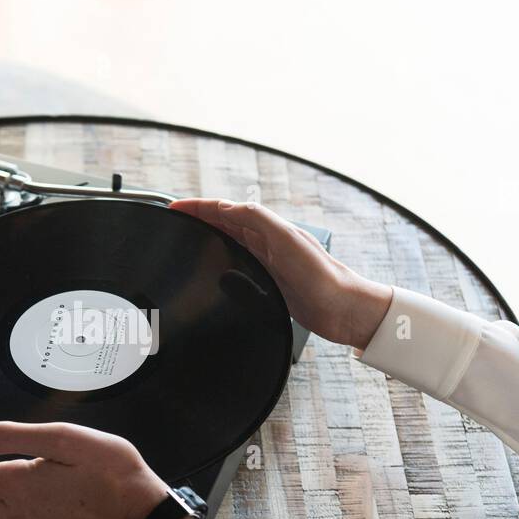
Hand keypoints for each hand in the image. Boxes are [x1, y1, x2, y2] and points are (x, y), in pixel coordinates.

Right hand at [171, 198, 393, 350]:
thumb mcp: (286, 241)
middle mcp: (267, 242)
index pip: (225, 210)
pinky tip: (211, 274)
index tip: (173, 208)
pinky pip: (237, 268)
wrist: (345, 310)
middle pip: (224, 224)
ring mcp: (268, 263)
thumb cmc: (322, 276)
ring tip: (184, 242)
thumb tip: (225, 207)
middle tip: (172, 223)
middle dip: (197, 220)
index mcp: (269, 227)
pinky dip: (218, 264)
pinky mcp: (270, 284)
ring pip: (229, 244)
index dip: (198, 207)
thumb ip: (258, 220)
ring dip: (206, 239)